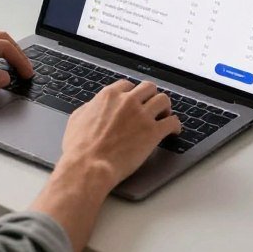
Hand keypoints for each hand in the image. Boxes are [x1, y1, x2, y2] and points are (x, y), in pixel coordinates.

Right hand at [60, 80, 180, 187]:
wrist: (88, 166)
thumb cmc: (79, 148)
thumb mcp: (77, 118)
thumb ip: (90, 108)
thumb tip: (94, 107)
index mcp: (109, 96)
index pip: (127, 85)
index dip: (132, 93)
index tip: (135, 100)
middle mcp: (128, 101)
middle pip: (148, 87)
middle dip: (151, 96)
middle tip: (152, 106)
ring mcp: (142, 116)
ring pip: (163, 100)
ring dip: (165, 108)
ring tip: (164, 116)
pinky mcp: (153, 132)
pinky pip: (172, 122)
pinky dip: (175, 125)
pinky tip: (173, 131)